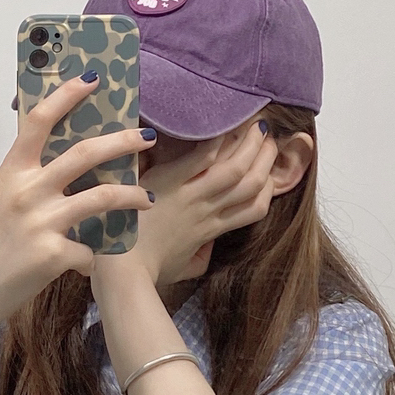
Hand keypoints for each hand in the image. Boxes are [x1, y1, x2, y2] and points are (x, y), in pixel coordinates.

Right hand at [0, 75, 153, 325]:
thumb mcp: (2, 197)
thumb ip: (31, 177)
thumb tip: (71, 163)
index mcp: (13, 171)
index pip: (40, 121)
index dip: (67, 96)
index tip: (91, 80)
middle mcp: (28, 190)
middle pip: (85, 153)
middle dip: (123, 142)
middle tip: (147, 138)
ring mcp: (42, 222)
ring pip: (102, 197)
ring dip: (132, 196)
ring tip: (147, 198)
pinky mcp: (53, 254)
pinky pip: (89, 250)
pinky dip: (91, 258)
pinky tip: (85, 263)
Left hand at [114, 119, 278, 288]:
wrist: (123, 270)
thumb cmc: (147, 270)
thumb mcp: (182, 269)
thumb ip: (199, 258)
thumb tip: (208, 247)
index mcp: (211, 230)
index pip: (254, 208)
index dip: (268, 189)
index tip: (268, 172)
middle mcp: (207, 211)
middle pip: (252, 184)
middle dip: (267, 160)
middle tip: (270, 140)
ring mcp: (190, 196)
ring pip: (234, 169)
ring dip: (250, 145)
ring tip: (256, 125)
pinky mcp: (168, 182)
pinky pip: (201, 158)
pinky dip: (214, 140)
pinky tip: (221, 123)